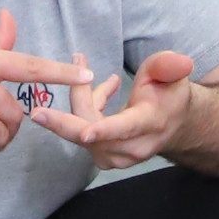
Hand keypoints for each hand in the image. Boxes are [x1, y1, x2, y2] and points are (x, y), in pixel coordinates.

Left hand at [30, 47, 195, 173]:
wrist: (174, 124)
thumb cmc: (170, 95)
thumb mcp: (172, 75)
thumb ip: (169, 67)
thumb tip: (181, 61)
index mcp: (149, 124)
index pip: (125, 129)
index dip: (105, 131)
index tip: (86, 133)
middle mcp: (132, 146)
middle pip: (91, 136)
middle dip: (63, 124)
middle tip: (37, 113)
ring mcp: (117, 156)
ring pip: (84, 128)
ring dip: (82, 96)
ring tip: (86, 63)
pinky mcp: (104, 156)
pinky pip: (83, 132)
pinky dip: (85, 107)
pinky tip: (102, 88)